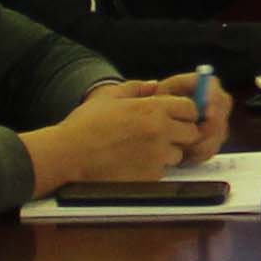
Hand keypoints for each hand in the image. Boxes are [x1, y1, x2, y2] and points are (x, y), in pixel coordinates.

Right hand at [27, 73, 208, 190]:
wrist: (69, 154)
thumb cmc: (86, 123)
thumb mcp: (109, 96)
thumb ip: (136, 88)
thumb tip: (154, 85)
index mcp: (152, 108)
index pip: (190, 108)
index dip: (184, 112)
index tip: (173, 116)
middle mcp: (160, 131)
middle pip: (191, 132)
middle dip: (180, 133)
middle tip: (161, 135)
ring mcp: (157, 155)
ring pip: (178, 154)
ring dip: (167, 152)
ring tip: (142, 149)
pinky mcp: (150, 176)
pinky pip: (163, 171)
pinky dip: (154, 168)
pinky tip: (134, 162)